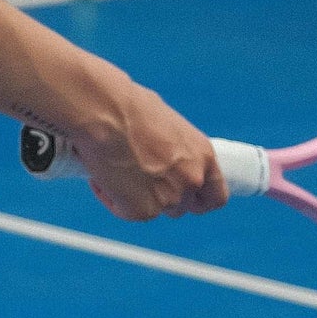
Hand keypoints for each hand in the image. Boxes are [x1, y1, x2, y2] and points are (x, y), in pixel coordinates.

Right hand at [76, 82, 227, 223]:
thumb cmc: (127, 106)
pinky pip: (125, 211)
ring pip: (155, 210)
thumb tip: (161, 157)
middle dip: (162, 196)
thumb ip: (174, 149)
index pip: (216, 195)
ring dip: (137, 197)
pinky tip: (101, 174)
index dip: (199, 198)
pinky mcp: (141, 210)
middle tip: (140, 178)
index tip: (186, 197)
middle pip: (182, 206)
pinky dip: (111, 198)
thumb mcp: (165, 123)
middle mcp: (191, 180)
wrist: (102, 111)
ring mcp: (168, 199)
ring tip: (117, 170)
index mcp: (203, 156)